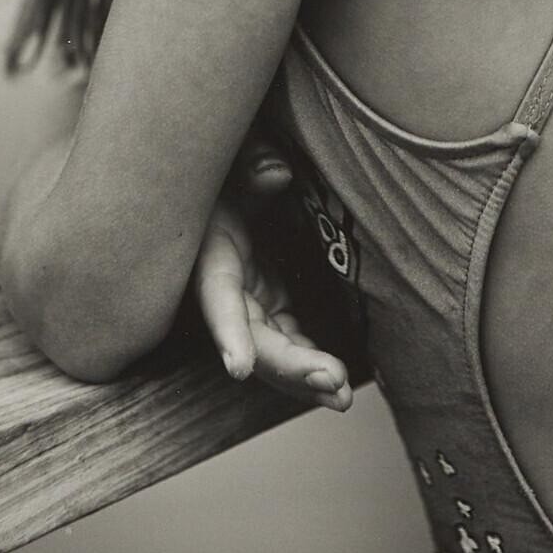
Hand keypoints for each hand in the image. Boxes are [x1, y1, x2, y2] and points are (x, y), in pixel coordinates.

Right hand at [193, 144, 351, 410]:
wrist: (233, 168)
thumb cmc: (231, 162)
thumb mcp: (234, 155)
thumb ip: (251, 161)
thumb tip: (277, 174)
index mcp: (212, 252)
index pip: (217, 297)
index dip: (228, 333)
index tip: (239, 368)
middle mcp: (227, 285)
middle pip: (252, 338)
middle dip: (289, 366)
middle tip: (332, 382)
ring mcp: (251, 297)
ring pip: (272, 350)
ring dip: (303, 377)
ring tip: (340, 398)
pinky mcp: (271, 301)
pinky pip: (289, 339)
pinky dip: (308, 362)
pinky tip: (336, 383)